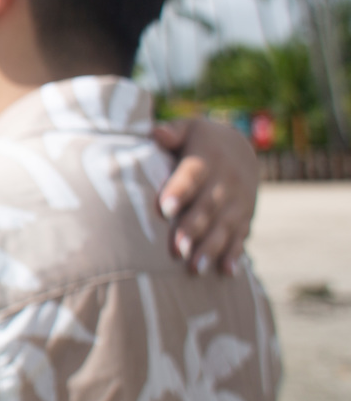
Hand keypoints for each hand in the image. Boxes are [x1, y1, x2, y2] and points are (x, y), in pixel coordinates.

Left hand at [154, 117, 258, 276]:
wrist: (241, 147)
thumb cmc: (200, 140)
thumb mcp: (188, 128)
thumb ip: (172, 132)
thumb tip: (155, 132)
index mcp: (206, 159)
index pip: (191, 176)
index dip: (179, 191)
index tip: (164, 207)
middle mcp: (225, 182)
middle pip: (207, 207)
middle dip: (193, 229)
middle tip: (177, 250)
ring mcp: (238, 201)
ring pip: (224, 226)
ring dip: (210, 248)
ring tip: (194, 268)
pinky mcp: (245, 216)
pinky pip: (240, 236)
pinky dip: (234, 254)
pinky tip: (226, 272)